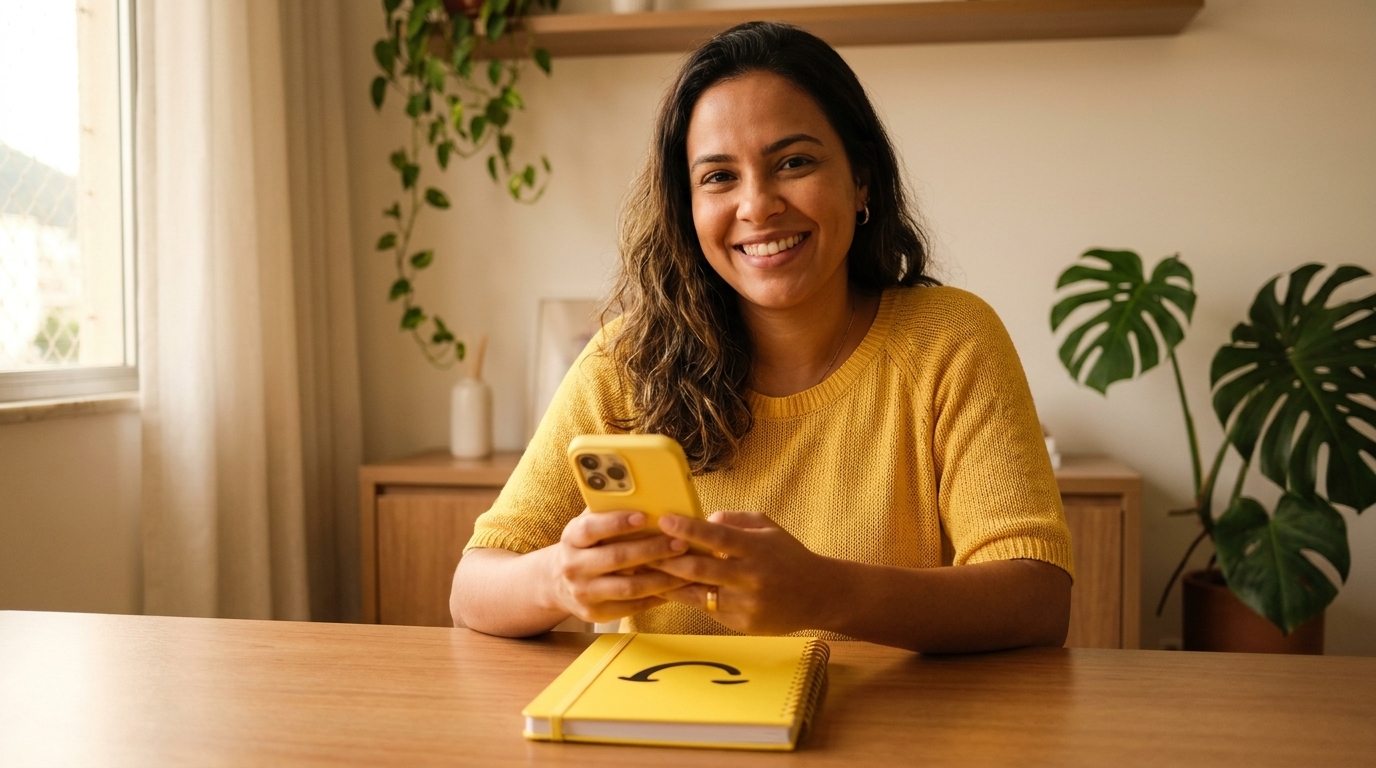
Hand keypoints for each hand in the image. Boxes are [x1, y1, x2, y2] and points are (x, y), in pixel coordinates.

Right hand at [546, 509, 691, 623]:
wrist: (558, 583)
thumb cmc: (587, 546)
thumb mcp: (588, 526)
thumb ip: (608, 511)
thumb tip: (645, 493)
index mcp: (572, 538)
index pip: (591, 528)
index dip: (617, 522)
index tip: (644, 516)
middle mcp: (573, 566)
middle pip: (616, 558)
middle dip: (652, 550)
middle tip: (680, 543)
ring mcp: (583, 593)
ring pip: (628, 587)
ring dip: (660, 577)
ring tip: (684, 566)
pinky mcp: (595, 613)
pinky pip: (631, 606)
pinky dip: (655, 596)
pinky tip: (674, 586)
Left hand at [650, 511, 834, 634]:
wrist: (819, 595)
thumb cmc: (787, 556)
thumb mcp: (768, 528)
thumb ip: (735, 520)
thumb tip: (703, 519)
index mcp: (756, 549)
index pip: (717, 536)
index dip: (688, 528)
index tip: (663, 519)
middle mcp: (751, 577)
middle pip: (699, 568)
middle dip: (666, 559)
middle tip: (639, 549)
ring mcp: (746, 604)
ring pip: (696, 593)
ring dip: (667, 583)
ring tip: (641, 573)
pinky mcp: (743, 624)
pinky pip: (708, 610)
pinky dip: (686, 599)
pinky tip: (666, 591)